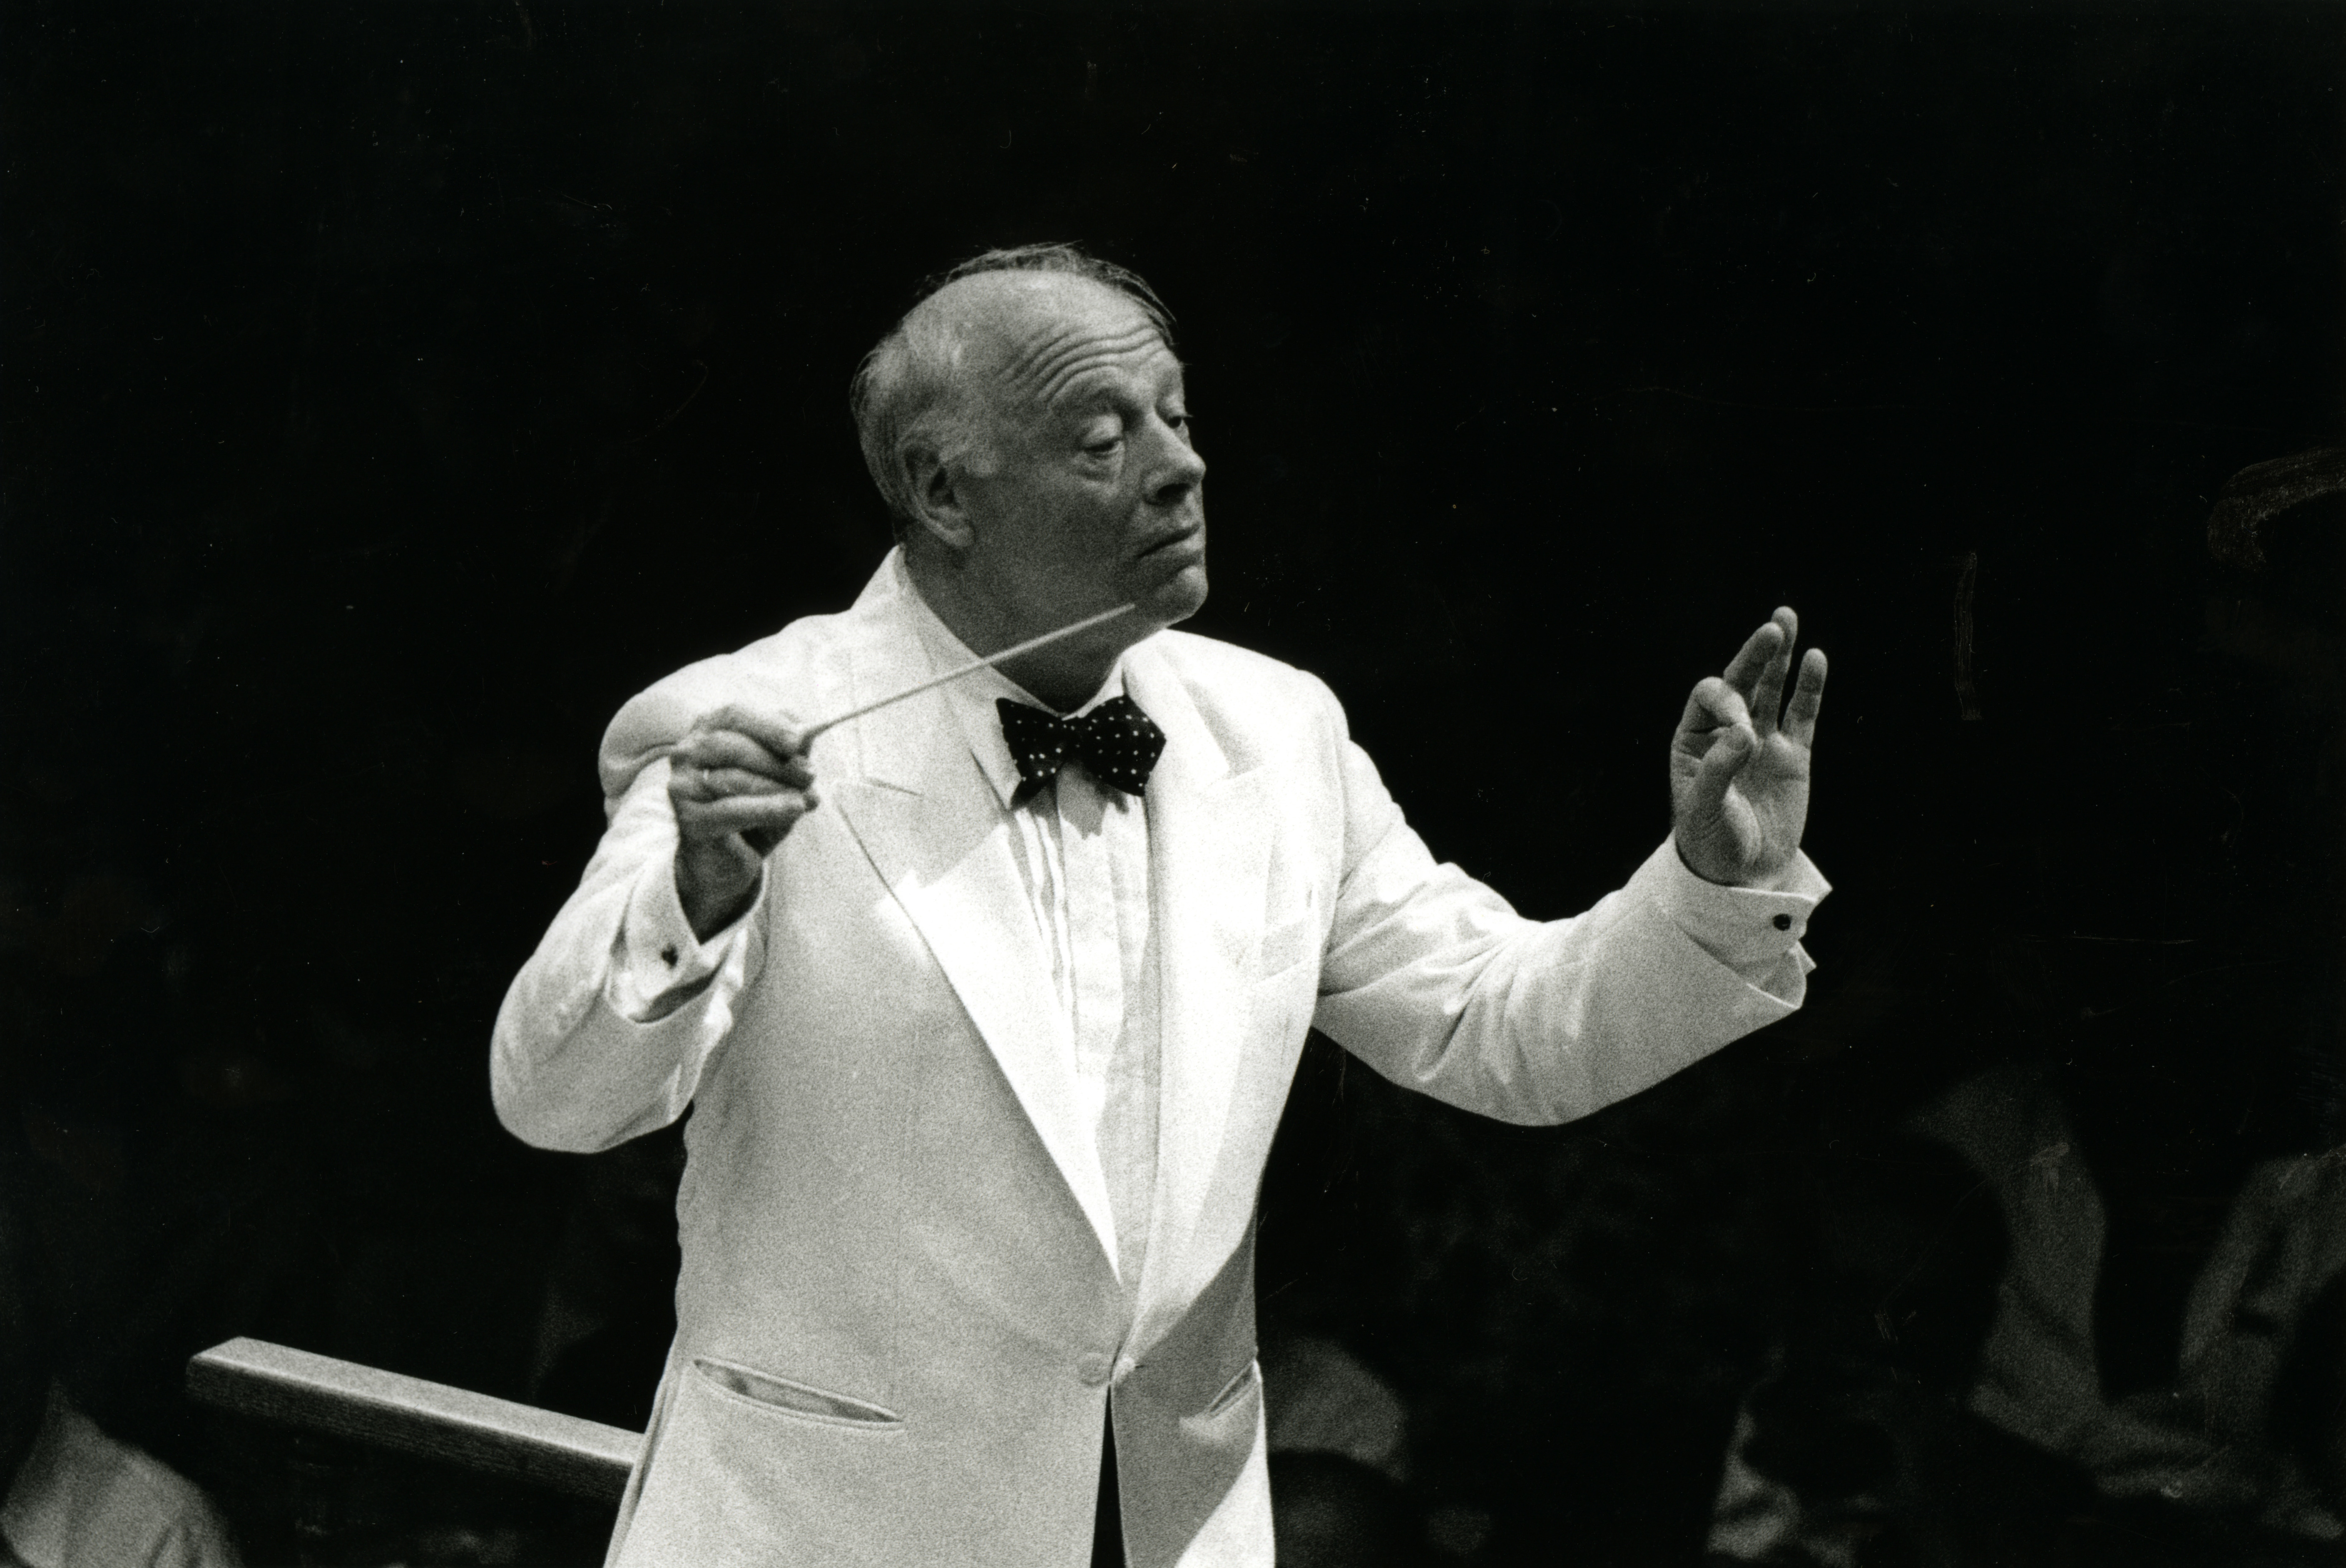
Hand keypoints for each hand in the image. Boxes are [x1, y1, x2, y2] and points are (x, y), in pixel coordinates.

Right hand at [667, 704, 816, 939]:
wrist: (727, 860)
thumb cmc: (754, 809)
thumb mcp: (778, 776)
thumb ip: (789, 754)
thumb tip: (807, 736)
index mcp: (706, 731)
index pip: (733, 714)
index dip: (768, 724)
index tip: (800, 739)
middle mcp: (686, 754)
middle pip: (731, 745)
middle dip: (776, 760)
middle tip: (811, 775)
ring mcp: (682, 788)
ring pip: (732, 778)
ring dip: (776, 787)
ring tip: (808, 797)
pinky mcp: (689, 821)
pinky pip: (732, 810)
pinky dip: (769, 808)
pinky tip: (795, 809)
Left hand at [1669, 607, 1826, 885]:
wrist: (1740, 875)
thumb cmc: (1711, 842)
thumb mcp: (1704, 810)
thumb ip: (1720, 769)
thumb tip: (1745, 732)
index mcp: (1694, 740)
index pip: (1711, 699)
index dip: (1728, 703)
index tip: (1743, 733)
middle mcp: (1727, 733)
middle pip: (1740, 681)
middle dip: (1754, 654)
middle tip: (1774, 627)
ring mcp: (1762, 741)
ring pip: (1770, 690)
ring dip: (1778, 657)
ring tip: (1785, 618)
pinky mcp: (1793, 756)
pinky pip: (1802, 715)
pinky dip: (1809, 689)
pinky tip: (1816, 658)